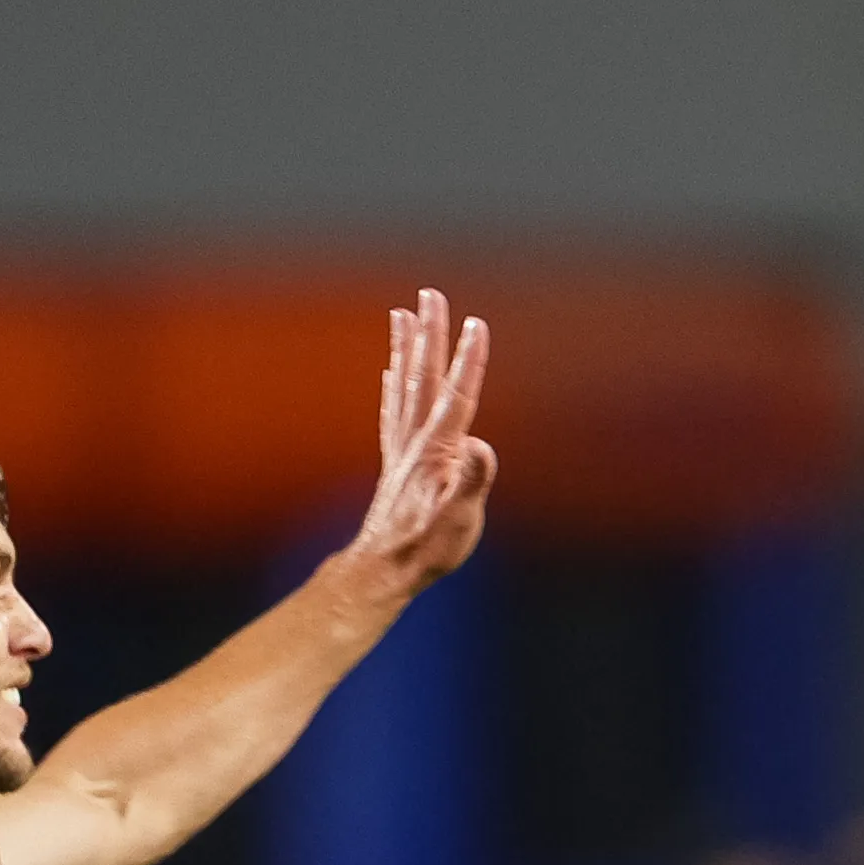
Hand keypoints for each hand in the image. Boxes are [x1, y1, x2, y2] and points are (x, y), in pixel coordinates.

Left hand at [349, 288, 496, 591]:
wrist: (382, 569)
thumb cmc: (427, 548)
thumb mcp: (460, 520)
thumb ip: (470, 482)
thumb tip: (481, 447)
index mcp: (437, 450)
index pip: (458, 396)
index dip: (470, 360)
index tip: (476, 322)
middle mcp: (415, 441)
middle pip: (424, 376)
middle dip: (429, 333)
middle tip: (430, 294)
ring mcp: (402, 449)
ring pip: (403, 385)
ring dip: (405, 347)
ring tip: (402, 313)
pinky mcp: (395, 462)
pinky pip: (392, 409)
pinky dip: (393, 383)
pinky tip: (392, 369)